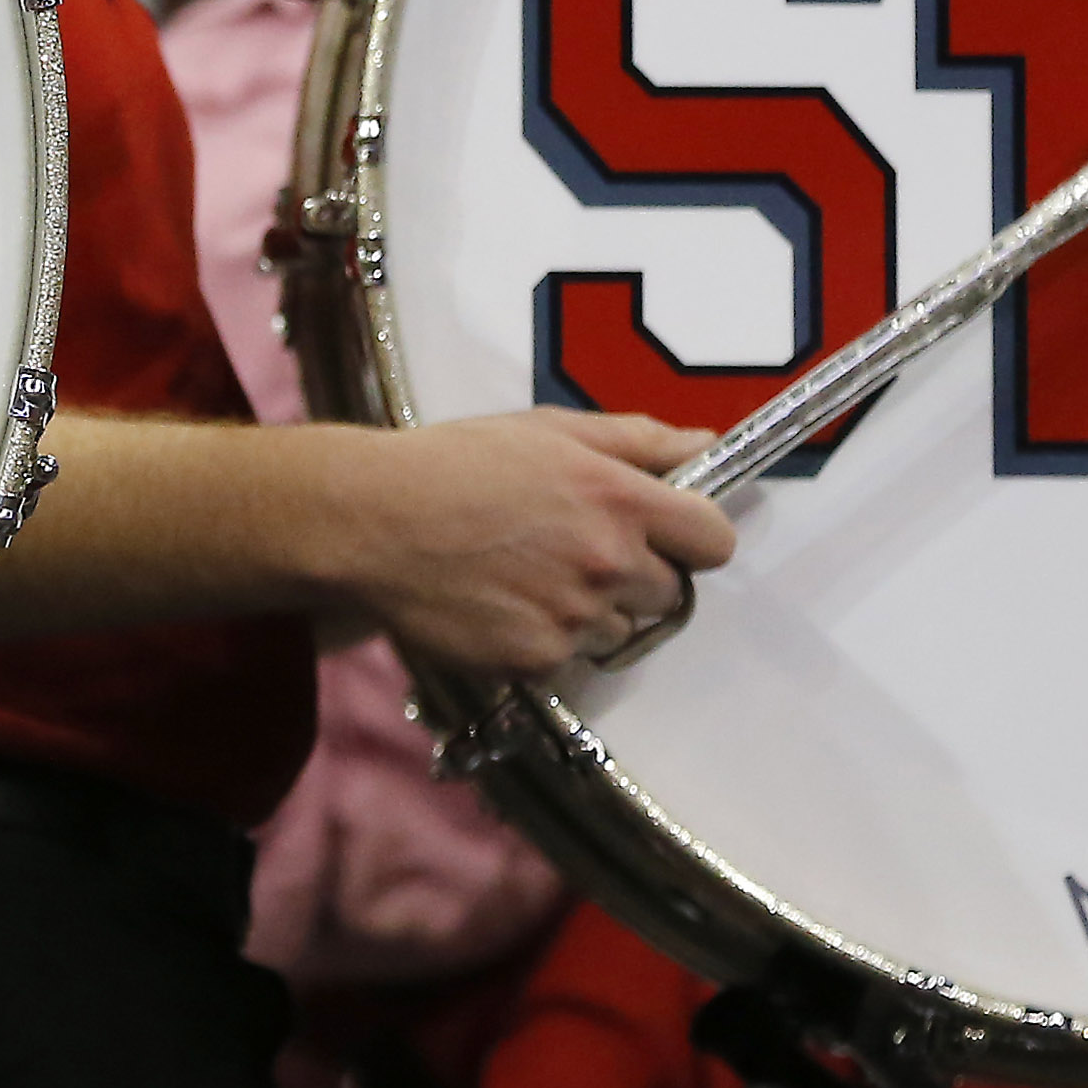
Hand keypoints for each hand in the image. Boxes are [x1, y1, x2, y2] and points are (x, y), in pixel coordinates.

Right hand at [321, 406, 733, 678]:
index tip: (669, 534)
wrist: (373, 521)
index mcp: (621, 499)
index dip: (695, 537)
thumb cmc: (456, 464)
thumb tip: (705, 444)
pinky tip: (503, 603)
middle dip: (636, 575)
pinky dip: (544, 638)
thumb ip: (638, 440)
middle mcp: (608, 563)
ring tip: (530, 575)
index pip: (714, 541)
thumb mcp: (550, 429)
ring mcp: (574, 617)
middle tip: (577, 551)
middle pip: (669, 593)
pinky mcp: (536, 659)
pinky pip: (567, 658)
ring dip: (590, 610)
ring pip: (616, 629)